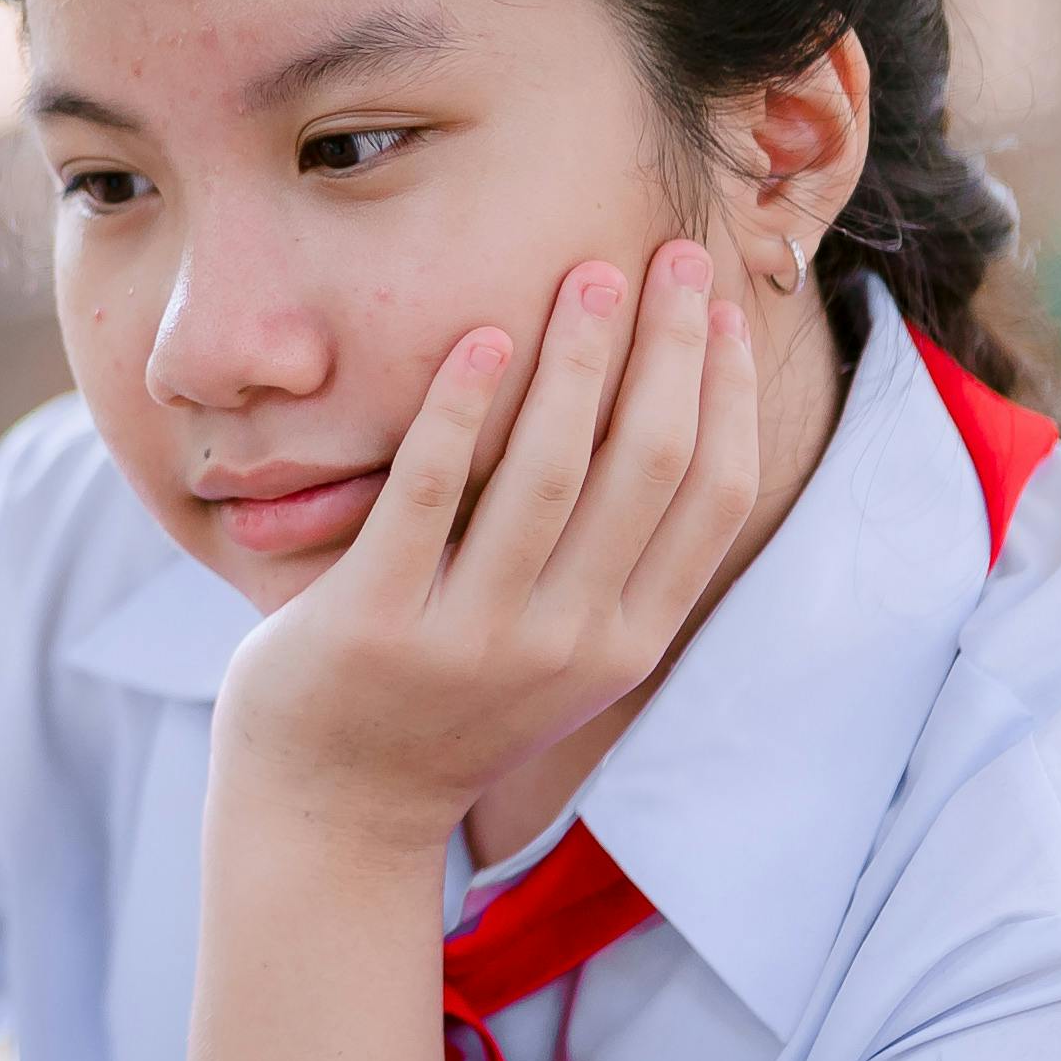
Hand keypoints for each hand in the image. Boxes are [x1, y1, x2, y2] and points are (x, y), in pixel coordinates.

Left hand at [211, 241, 764, 857]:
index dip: (728, 394)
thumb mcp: (559, 653)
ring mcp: (474, 638)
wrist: (332, 808)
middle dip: (669, 347)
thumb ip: (612, 567)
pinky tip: (477, 337)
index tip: (720, 308)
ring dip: (577, 359)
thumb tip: (670, 427)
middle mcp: (568, 644)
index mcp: (627, 643)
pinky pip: (430, 494)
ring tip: (586, 273)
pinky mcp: (379, 623)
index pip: (715, 500)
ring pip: (552, 472)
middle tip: (667, 252)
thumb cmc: (446, 703)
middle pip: (650, 466)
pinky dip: (459, 408)